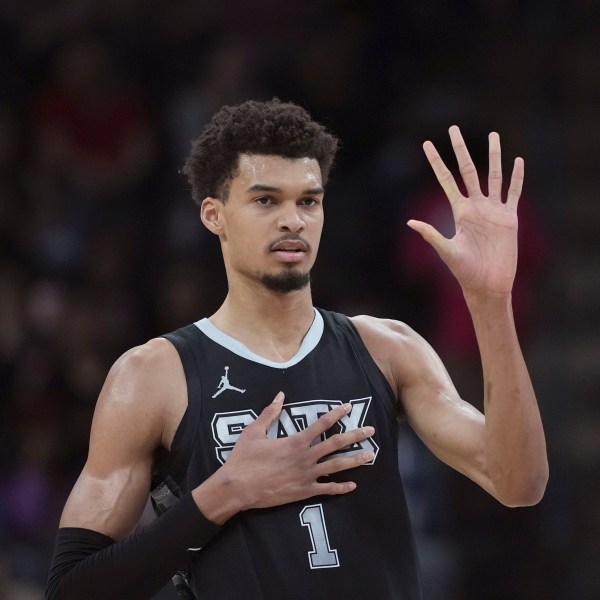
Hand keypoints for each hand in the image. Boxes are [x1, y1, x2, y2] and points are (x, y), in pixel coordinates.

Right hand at [217, 392, 374, 512]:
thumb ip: (269, 413)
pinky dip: (340, 488)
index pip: (321, 424)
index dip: (336, 414)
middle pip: (335, 444)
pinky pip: (326, 490)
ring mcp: (306, 476)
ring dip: (354, 460)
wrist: (237, 488)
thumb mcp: (254, 431)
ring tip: (370, 455)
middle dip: (355, 436)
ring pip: (336, 466)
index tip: (348, 407)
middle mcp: (305, 457)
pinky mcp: (303, 492)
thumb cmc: (244, 459)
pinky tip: (353, 485)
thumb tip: (280, 395)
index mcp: (295, 441)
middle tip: (371, 430)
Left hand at [408, 126, 523, 296]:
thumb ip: (431, 234)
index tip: (426, 144)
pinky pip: (514, 193)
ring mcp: (494, 211)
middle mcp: (475, 207)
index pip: (446, 180)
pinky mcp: (510, 219)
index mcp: (459, 212)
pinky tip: (517, 161)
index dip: (436, 162)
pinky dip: (517, 178)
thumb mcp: (446, 251)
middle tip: (453, 128)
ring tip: (493, 135)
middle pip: (468, 170)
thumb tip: (410, 222)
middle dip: (460, 149)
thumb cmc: (465, 272)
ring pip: (494, 176)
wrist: (487, 285)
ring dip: (494, 156)